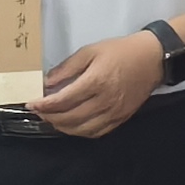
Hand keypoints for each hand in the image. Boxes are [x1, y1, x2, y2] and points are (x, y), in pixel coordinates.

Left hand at [32, 27, 169, 136]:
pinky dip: (80, 132)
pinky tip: (73, 125)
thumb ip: (67, 68)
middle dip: (50, 117)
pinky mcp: (121, 118)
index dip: (44, 105)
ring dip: (63, 127)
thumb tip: (47, 82)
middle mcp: (104, 101)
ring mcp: (114, 113)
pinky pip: (96, 132)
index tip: (31, 104)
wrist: (153, 58)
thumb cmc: (120, 51)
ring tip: (53, 119)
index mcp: (96, 82)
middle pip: (70, 118)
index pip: (63, 100)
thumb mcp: (91, 51)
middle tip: (39, 112)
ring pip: (82, 130)